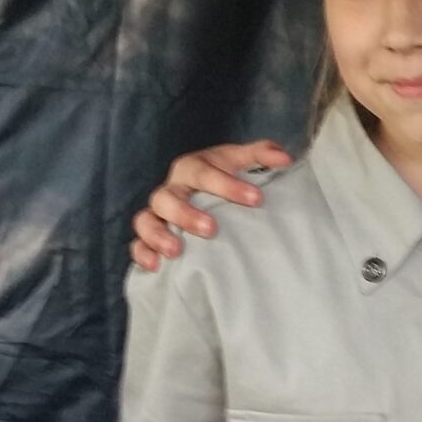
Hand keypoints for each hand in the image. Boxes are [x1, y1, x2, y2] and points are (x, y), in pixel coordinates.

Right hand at [129, 140, 293, 270]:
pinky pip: (136, 244)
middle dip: (186, 213)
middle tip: (211, 229)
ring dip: (158, 234)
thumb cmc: (224, 177)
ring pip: (145, 220)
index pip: (204, 172)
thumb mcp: (240, 161)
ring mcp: (157, 213)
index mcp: (191, 168)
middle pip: (167, 196)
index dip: (227, 185)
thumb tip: (285, 159)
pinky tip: (157, 266)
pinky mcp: (149, 236)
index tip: (256, 199)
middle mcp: (171, 189)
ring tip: (176, 251)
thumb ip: (261, 155)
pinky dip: (142, 253)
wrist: (205, 192)